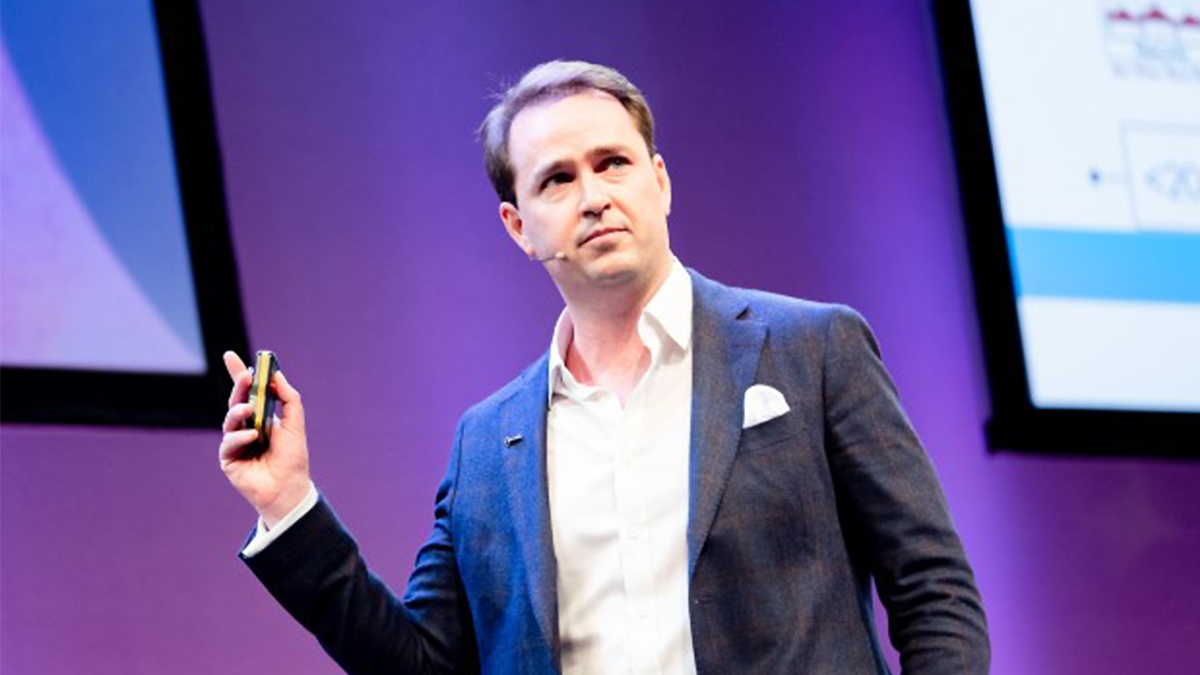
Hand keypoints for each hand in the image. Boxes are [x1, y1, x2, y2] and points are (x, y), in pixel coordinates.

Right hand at [219, 351, 311, 527]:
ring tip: (249, 409)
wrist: (289, 488)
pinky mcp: (229, 459)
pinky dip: (240, 437)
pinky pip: (229, 442)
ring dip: (238, 410)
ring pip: (230, 419)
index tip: (231, 355)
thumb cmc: (292, 458)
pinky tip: (252, 437)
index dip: (238, 374)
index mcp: (260, 418)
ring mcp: (236, 443)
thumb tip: (277, 376)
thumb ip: (289, 398)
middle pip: (236, 401)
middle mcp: (246, 427)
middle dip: (239, 387)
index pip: (247, 392)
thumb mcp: (296, 424)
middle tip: (245, 375)